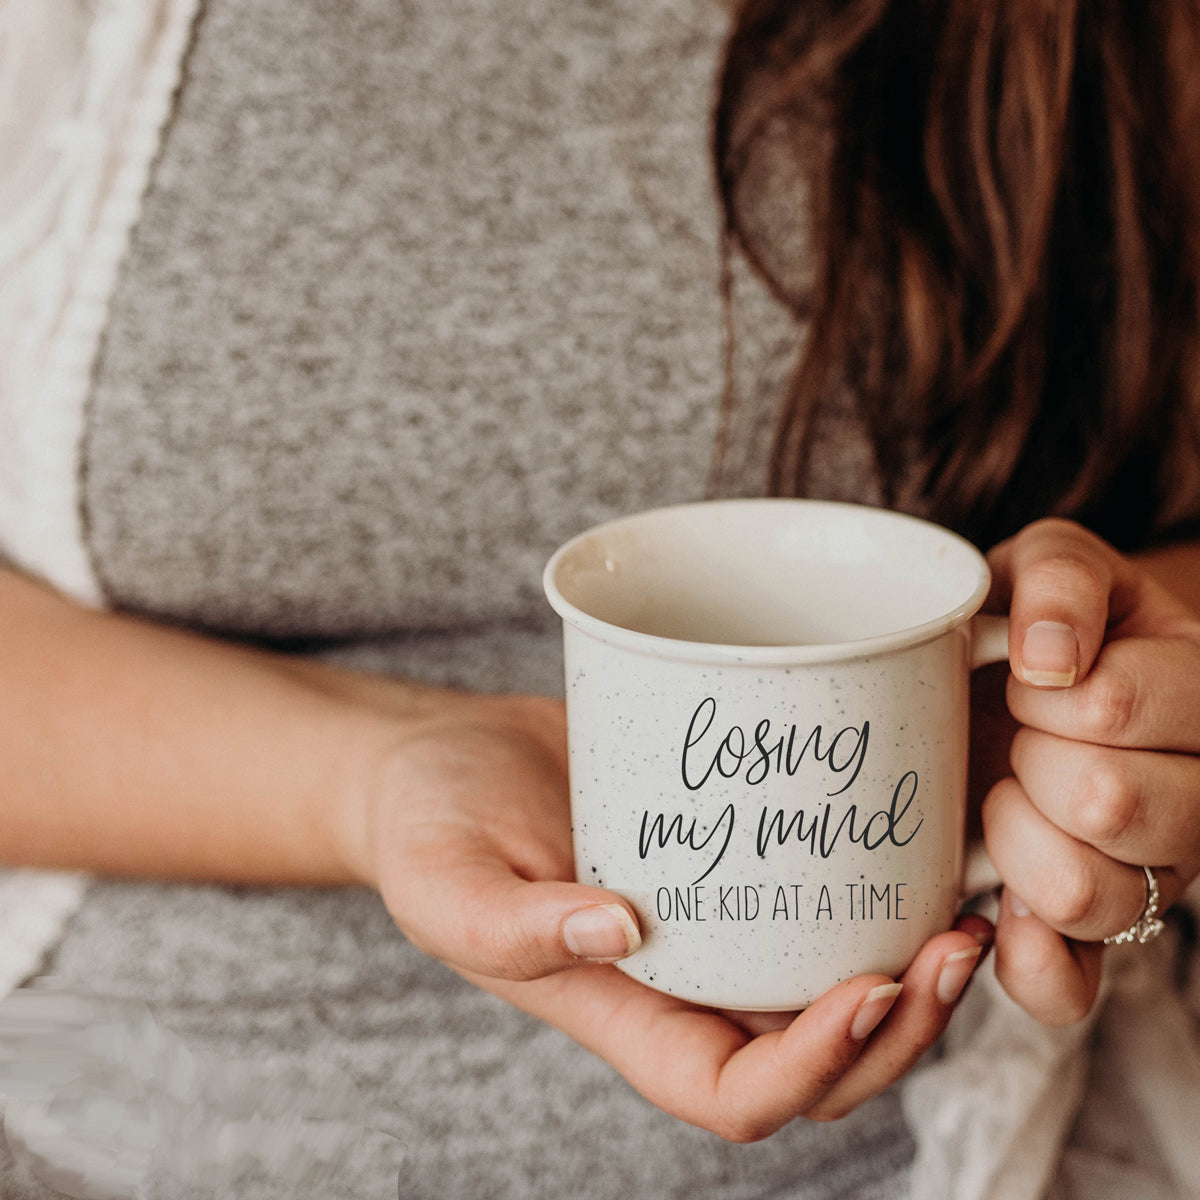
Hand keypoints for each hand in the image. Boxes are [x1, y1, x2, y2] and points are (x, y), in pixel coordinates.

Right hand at [354, 693, 991, 1139]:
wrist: (448, 759)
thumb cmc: (431, 826)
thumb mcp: (445, 882)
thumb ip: (514, 925)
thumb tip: (623, 928)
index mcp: (623, 1014)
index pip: (734, 1093)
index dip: (812, 1069)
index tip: (867, 991)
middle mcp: (685, 983)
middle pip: (818, 1058)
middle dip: (901, 1029)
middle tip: (954, 946)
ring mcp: (714, 921)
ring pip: (835, 984)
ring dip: (913, 971)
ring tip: (966, 907)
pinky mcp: (729, 854)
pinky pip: (815, 894)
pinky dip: (876, 889)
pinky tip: (916, 836)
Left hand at [982, 519, 1199, 1023]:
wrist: (1026, 680)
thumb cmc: (1038, 620)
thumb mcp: (1051, 563)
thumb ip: (1059, 583)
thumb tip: (1049, 661)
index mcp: (1197, 700)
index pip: (1111, 706)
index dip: (1040, 691)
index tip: (1028, 677)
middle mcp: (1196, 802)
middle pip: (1106, 804)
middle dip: (1029, 758)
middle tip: (1019, 736)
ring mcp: (1152, 880)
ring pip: (1086, 895)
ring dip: (1015, 837)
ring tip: (1009, 793)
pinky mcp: (1091, 938)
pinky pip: (1067, 989)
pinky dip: (1024, 955)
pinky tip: (996, 902)